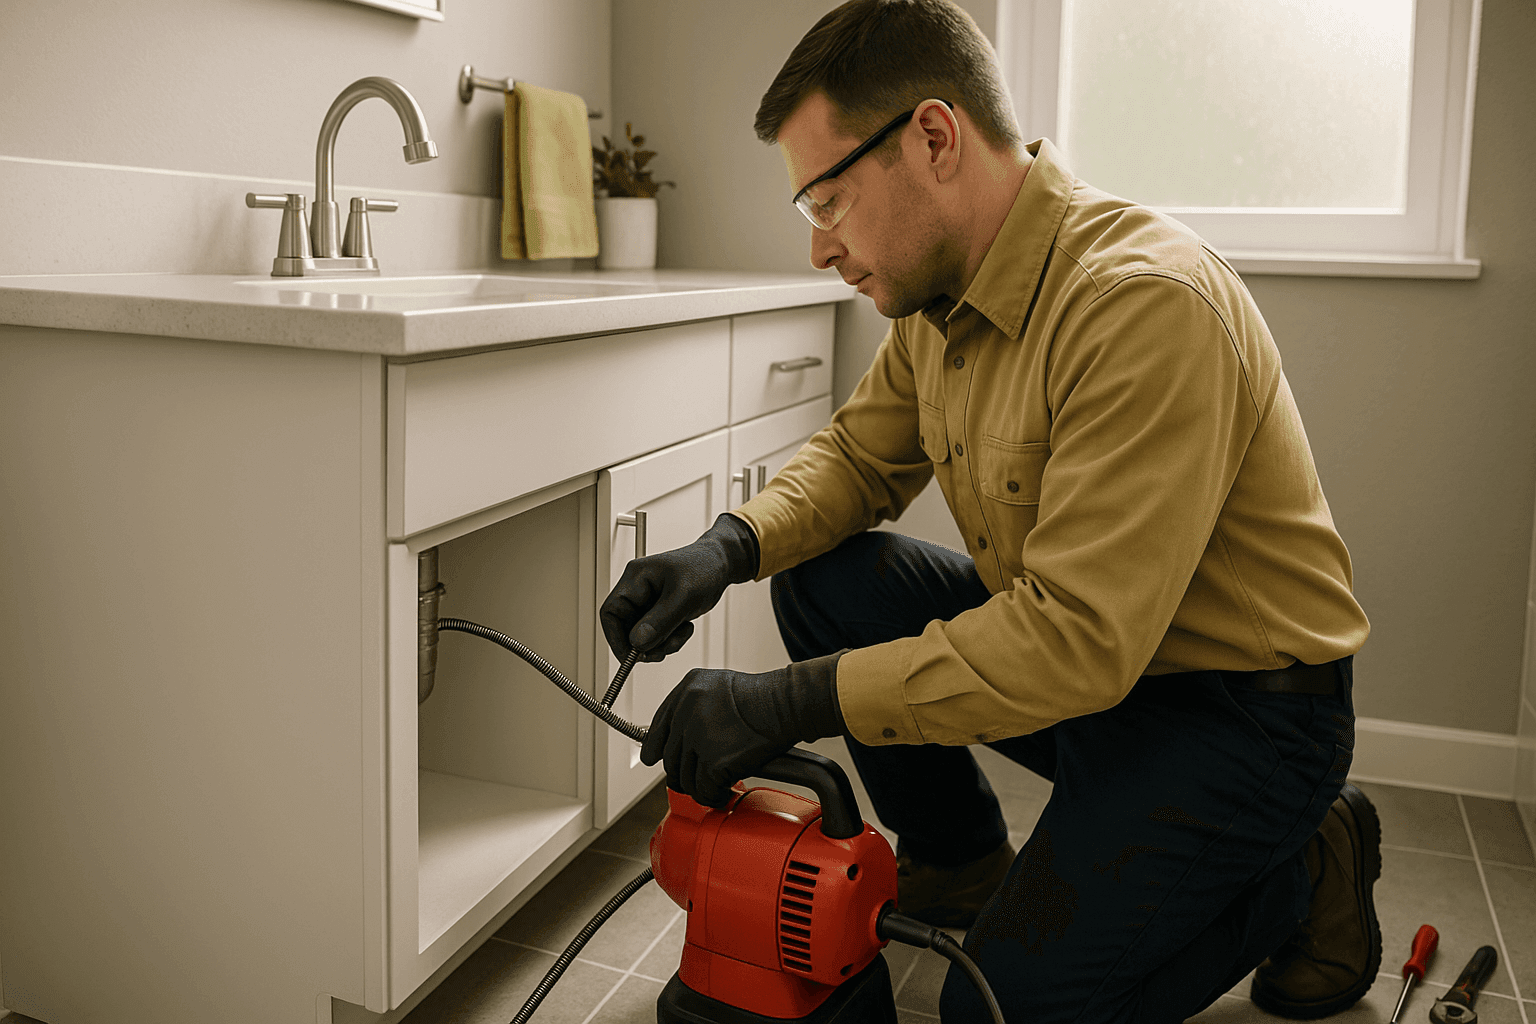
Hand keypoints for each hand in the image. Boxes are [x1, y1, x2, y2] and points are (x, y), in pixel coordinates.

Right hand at [600, 514, 759, 662]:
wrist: (722, 564)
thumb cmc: (704, 567)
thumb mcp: (683, 595)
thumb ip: (660, 620)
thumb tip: (637, 642)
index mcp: (635, 578)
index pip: (610, 612)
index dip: (616, 638)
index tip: (630, 657)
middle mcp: (638, 591)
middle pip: (626, 628)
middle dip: (645, 644)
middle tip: (663, 650)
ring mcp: (648, 603)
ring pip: (642, 636)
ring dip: (661, 643)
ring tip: (681, 633)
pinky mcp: (660, 613)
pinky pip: (656, 636)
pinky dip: (670, 640)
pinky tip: (685, 628)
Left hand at [640, 652, 845, 806]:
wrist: (785, 704)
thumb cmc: (764, 696)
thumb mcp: (720, 685)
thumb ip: (698, 704)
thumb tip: (688, 732)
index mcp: (686, 692)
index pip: (658, 727)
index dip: (656, 747)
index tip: (655, 758)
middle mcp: (686, 713)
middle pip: (671, 757)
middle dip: (681, 773)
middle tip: (693, 779)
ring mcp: (697, 738)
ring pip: (684, 777)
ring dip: (698, 788)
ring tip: (711, 790)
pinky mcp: (712, 761)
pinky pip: (703, 789)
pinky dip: (711, 797)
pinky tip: (720, 795)